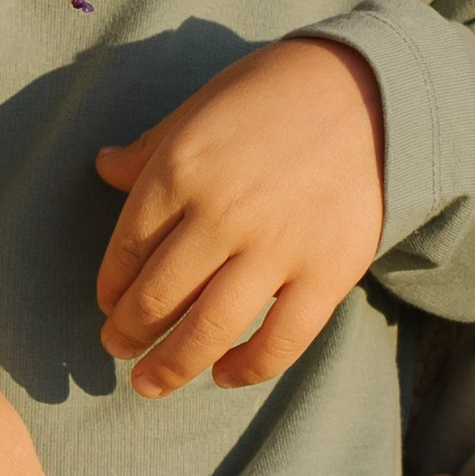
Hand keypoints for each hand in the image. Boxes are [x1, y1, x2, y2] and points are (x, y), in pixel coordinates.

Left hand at [94, 39, 386, 397]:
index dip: (111, 286)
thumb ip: (151, 148)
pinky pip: (279, 340)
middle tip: (117, 347)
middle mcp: (221, 214)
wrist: (372, 92)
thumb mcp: (201, 107)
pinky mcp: (327, 273)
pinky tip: (223, 375)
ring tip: (148, 383)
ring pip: (208, 330)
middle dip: (128, 332)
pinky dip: (247, 368)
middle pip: (157, 297)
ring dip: (169, 366)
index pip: (126, 249)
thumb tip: (102, 167)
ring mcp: (276, 248)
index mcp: (179, 169)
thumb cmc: (276, 92)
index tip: (108, 304)